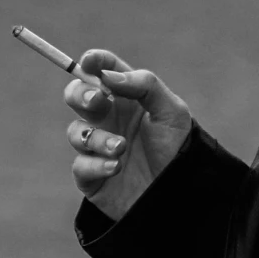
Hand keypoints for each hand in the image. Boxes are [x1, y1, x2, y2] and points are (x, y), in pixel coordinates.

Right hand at [63, 49, 192, 219]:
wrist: (182, 195)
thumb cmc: (178, 149)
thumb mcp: (172, 111)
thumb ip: (144, 85)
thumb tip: (108, 76)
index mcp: (127, 99)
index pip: (103, 71)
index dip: (94, 62)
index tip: (89, 62)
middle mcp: (109, 119)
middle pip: (76, 95)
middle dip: (79, 93)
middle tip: (97, 101)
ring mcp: (97, 147)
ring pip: (76, 132)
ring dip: (97, 137)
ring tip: (122, 148)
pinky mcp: (91, 177)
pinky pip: (81, 165)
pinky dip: (96, 164)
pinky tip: (116, 167)